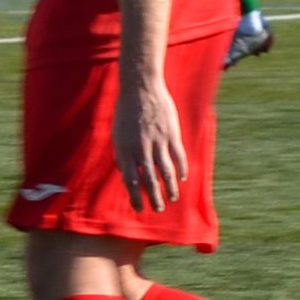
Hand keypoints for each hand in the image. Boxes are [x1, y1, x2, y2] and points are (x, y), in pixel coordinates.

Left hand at [114, 68, 187, 211]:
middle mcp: (140, 149)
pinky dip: (181, 170)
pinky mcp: (172, 134)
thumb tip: (124, 173)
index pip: (130, 180)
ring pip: (166, 172)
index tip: (139, 208)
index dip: (135, 196)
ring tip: (171, 198)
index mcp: (124, 150)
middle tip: (157, 209)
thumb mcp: (116, 134)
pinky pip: (179, 157)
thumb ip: (121, 154)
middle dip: (153, 198)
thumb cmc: (126, 113)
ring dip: (170, 188)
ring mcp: (158, 142)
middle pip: (148, 180)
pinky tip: (182, 179)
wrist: (141, 89)